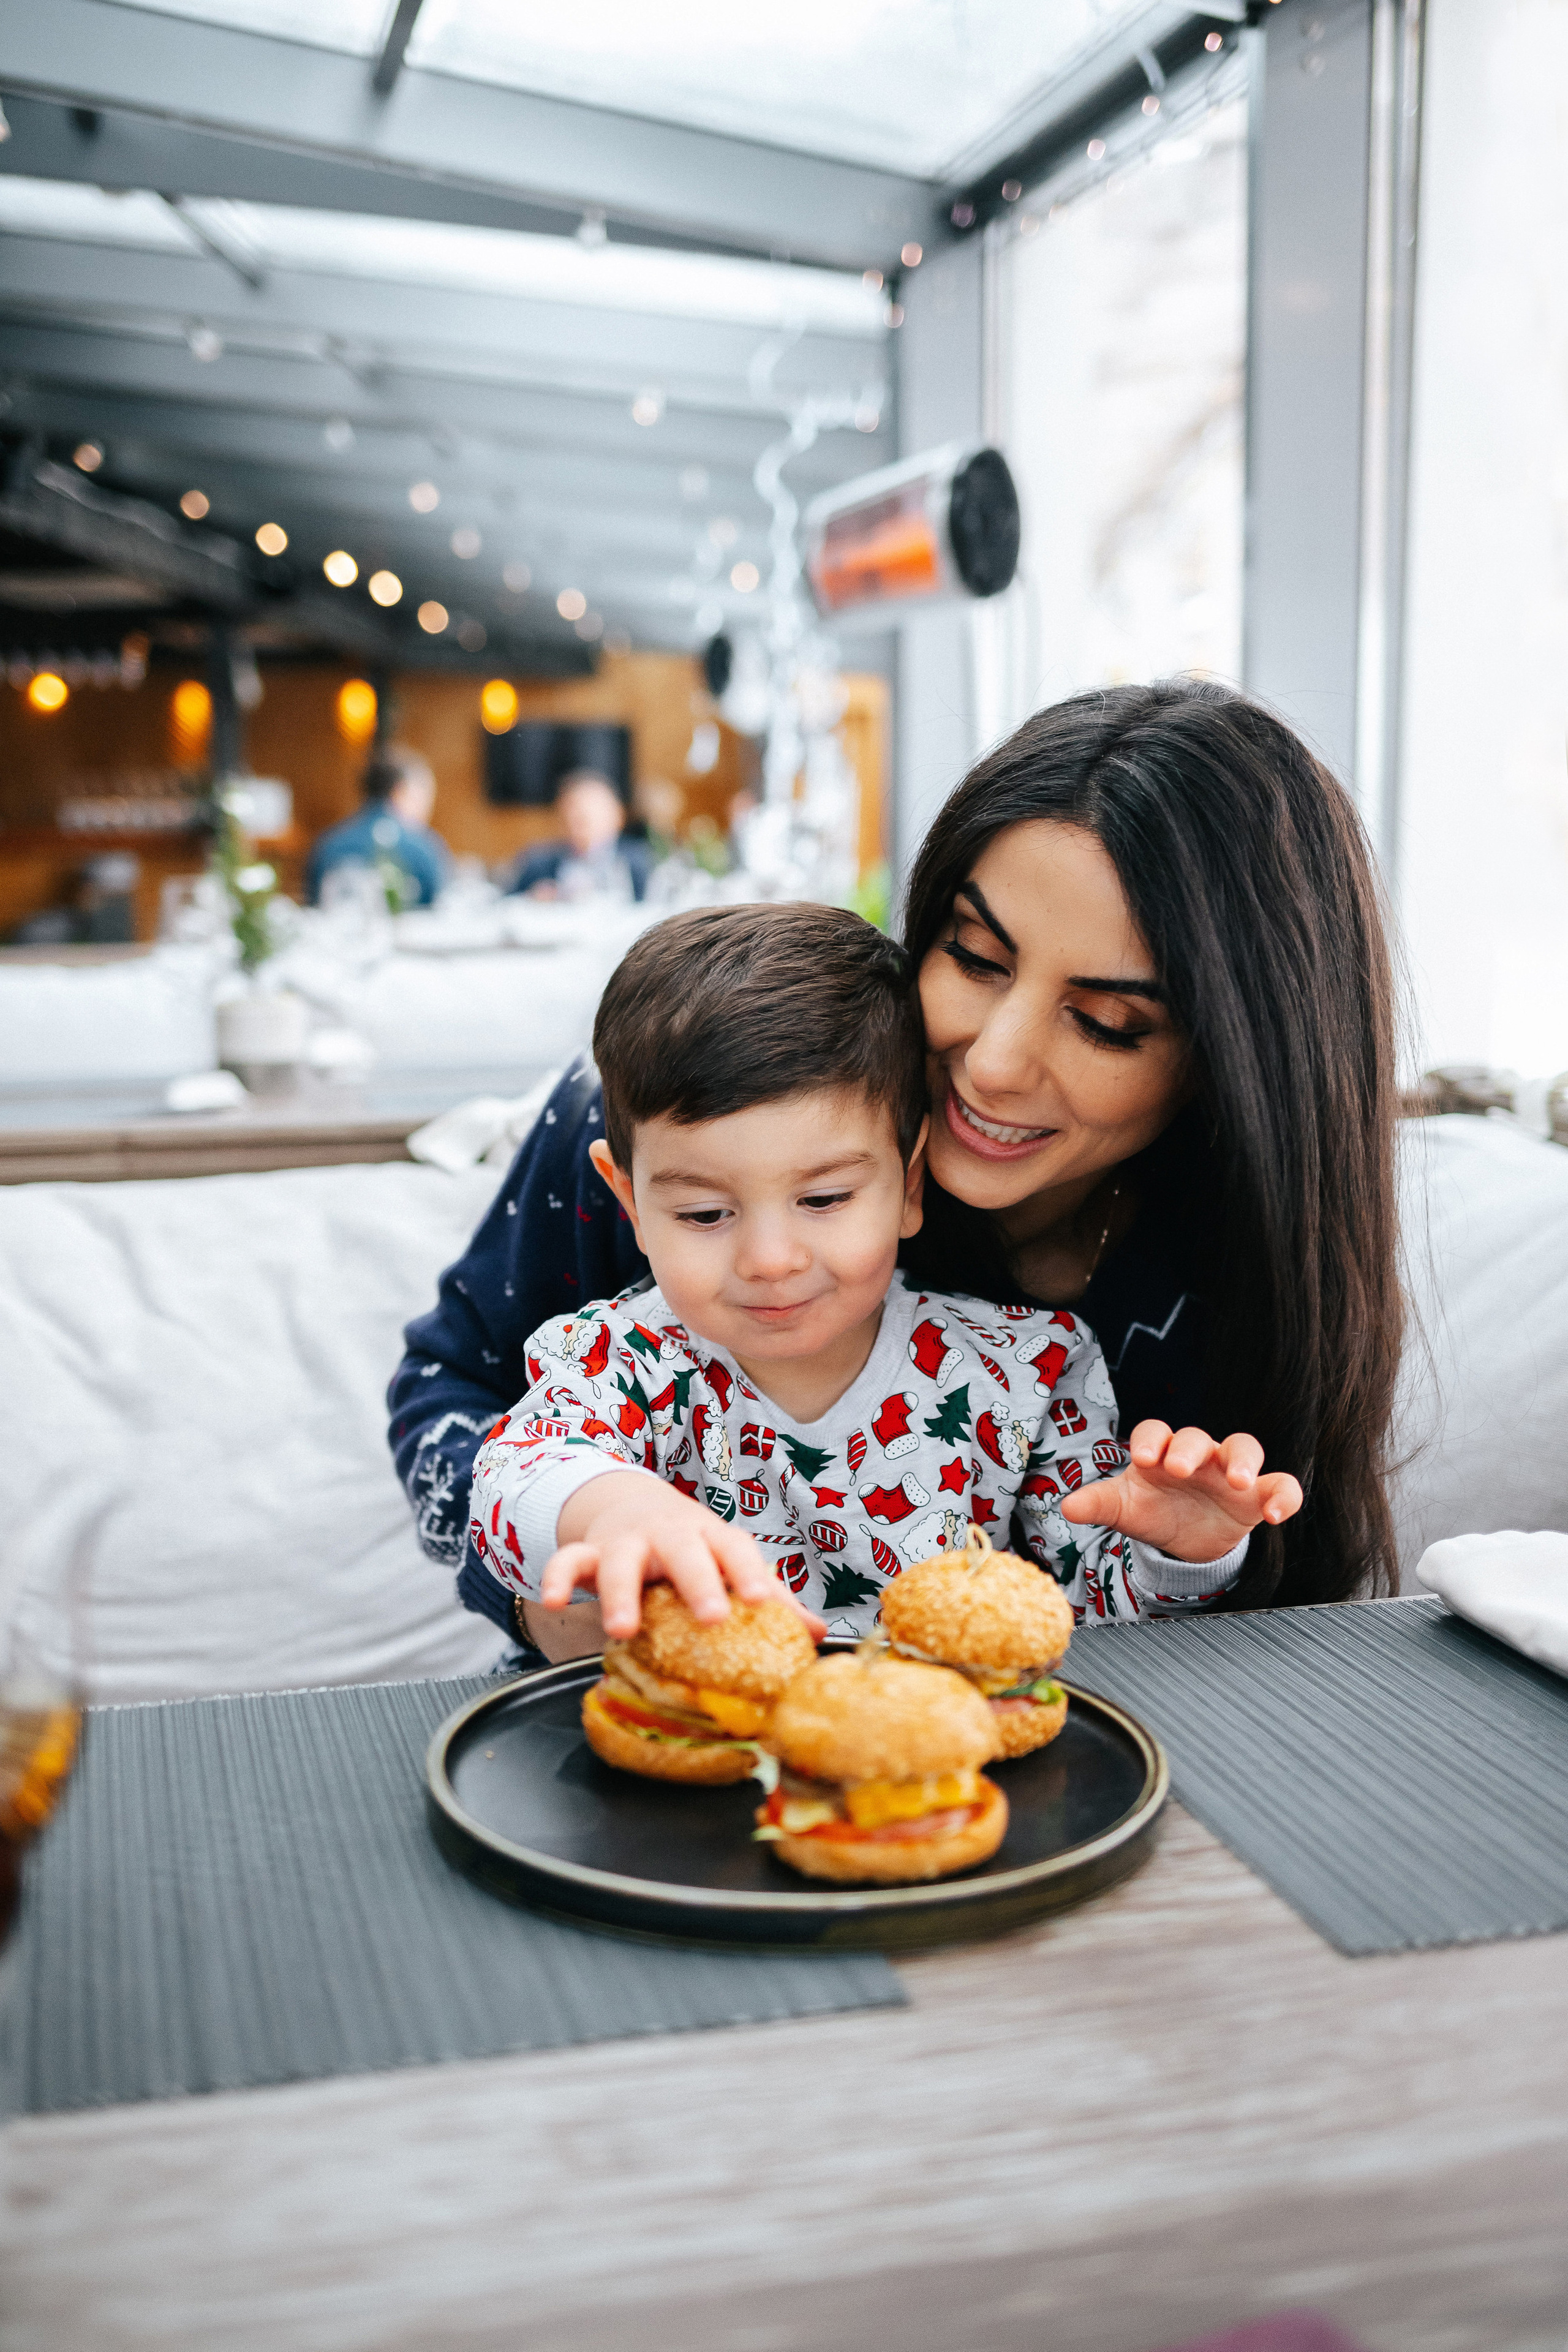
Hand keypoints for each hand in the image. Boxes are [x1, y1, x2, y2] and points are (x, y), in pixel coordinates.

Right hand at [543, 1471, 823, 1642]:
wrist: (633, 1504)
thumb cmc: (694, 1547)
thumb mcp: (729, 1564)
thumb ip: (770, 1598)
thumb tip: (820, 1635)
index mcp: (711, 1537)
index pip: (736, 1550)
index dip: (750, 1574)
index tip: (762, 1601)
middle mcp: (670, 1535)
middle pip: (684, 1551)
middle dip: (697, 1582)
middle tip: (711, 1617)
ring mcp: (627, 1541)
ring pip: (621, 1560)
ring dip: (621, 1593)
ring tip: (623, 1630)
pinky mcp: (589, 1552)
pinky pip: (569, 1560)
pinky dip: (557, 1577)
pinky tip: (552, 1601)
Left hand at [1060, 1421, 1302, 1563]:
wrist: (1185, 1541)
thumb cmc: (1153, 1511)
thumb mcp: (1125, 1510)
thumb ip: (1100, 1505)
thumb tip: (1068, 1507)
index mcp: (1160, 1452)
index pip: (1154, 1432)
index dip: (1149, 1439)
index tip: (1141, 1458)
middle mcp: (1197, 1454)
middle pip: (1197, 1437)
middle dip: (1189, 1449)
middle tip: (1180, 1468)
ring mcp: (1230, 1472)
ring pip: (1244, 1448)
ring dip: (1243, 1461)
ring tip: (1240, 1481)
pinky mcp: (1258, 1496)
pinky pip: (1281, 1486)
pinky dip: (1283, 1496)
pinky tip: (1274, 1516)